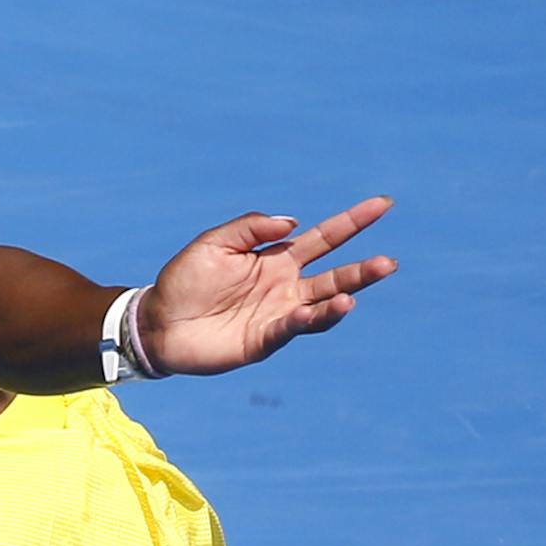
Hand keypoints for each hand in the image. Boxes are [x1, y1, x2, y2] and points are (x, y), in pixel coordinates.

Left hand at [137, 195, 395, 376]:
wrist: (157, 322)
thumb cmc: (183, 280)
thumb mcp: (215, 242)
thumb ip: (251, 227)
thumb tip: (293, 222)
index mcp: (277, 259)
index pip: (324, 237)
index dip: (353, 222)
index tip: (383, 205)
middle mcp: (285, 287)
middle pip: (334, 275)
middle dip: (362, 271)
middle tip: (389, 263)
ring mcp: (277, 315)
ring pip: (320, 307)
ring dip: (340, 301)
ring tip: (353, 295)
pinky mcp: (263, 341)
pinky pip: (290, 329)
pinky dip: (306, 320)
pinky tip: (316, 310)